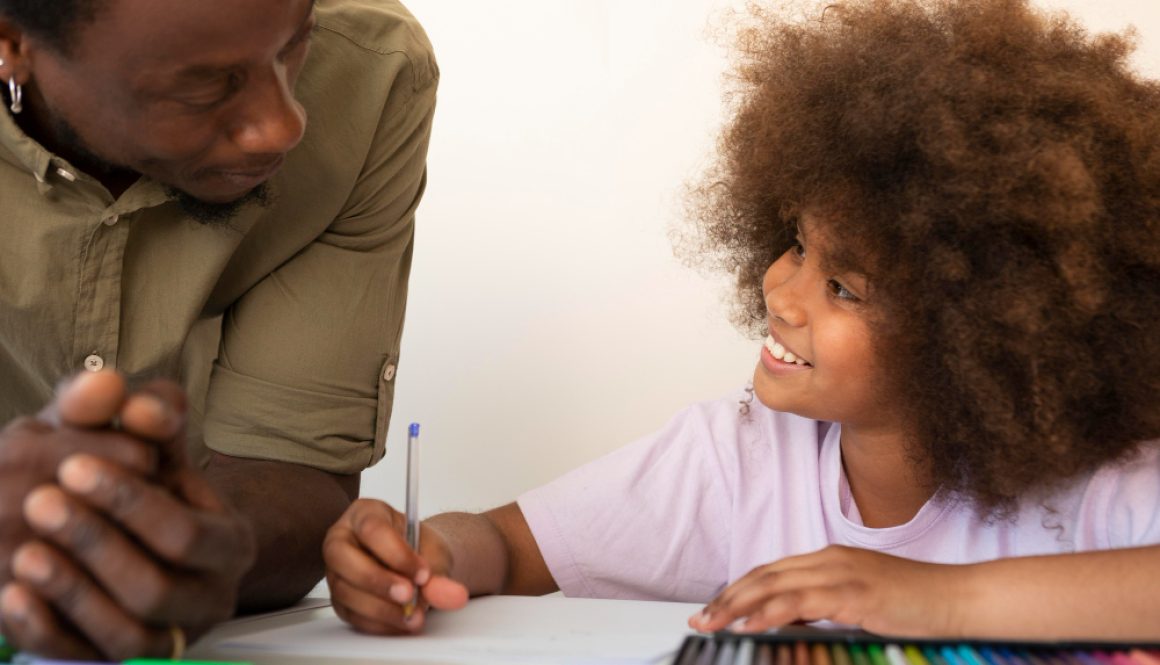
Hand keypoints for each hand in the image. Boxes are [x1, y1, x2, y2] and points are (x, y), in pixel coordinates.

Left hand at [0, 372, 256, 659]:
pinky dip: (48, 631)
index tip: (73, 465)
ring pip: (128, 635)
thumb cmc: (153, 482)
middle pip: (156, 589)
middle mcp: (211, 597)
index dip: (128, 504)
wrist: (157, 537)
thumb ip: (141, 409)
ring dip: (73, 593)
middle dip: (95, 546)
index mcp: (230, 543)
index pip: (185, 535)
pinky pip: (88, 661)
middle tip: (39, 502)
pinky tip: (14, 594)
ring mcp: (170, 637)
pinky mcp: (127, 661)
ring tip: (25, 553)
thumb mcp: (152, 439)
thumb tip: (116, 390)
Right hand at [325, 498, 467, 634]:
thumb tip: (451, 596)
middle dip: (377, 580)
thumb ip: (440, 573)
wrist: (417, 564)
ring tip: (412, 616)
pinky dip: (378, 623)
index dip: (396, 554)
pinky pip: (350, 614)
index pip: (372, 529)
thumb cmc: (419, 548)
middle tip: (408, 595)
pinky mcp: (340, 598)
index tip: (422, 573)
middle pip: (343, 557)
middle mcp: (342, 538)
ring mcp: (336, 570)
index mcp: (365, 513)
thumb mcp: (435, 553)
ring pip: (344, 590)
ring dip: (380, 608)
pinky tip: (401, 623)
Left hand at [688, 545, 965, 636]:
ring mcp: (842, 573)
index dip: (738, 589)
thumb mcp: (859, 602)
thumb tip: (788, 622)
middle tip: (699, 617)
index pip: (770, 572)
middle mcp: (830, 559)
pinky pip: (804, 601)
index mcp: (829, 559)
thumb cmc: (915, 603)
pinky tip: (752, 624)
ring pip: (776, 585)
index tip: (712, 608)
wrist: (959, 598)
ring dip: (739, 605)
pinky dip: (772, 612)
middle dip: (727, 597)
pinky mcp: (855, 592)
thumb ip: (824, 606)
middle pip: (765, 575)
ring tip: (713, 622)